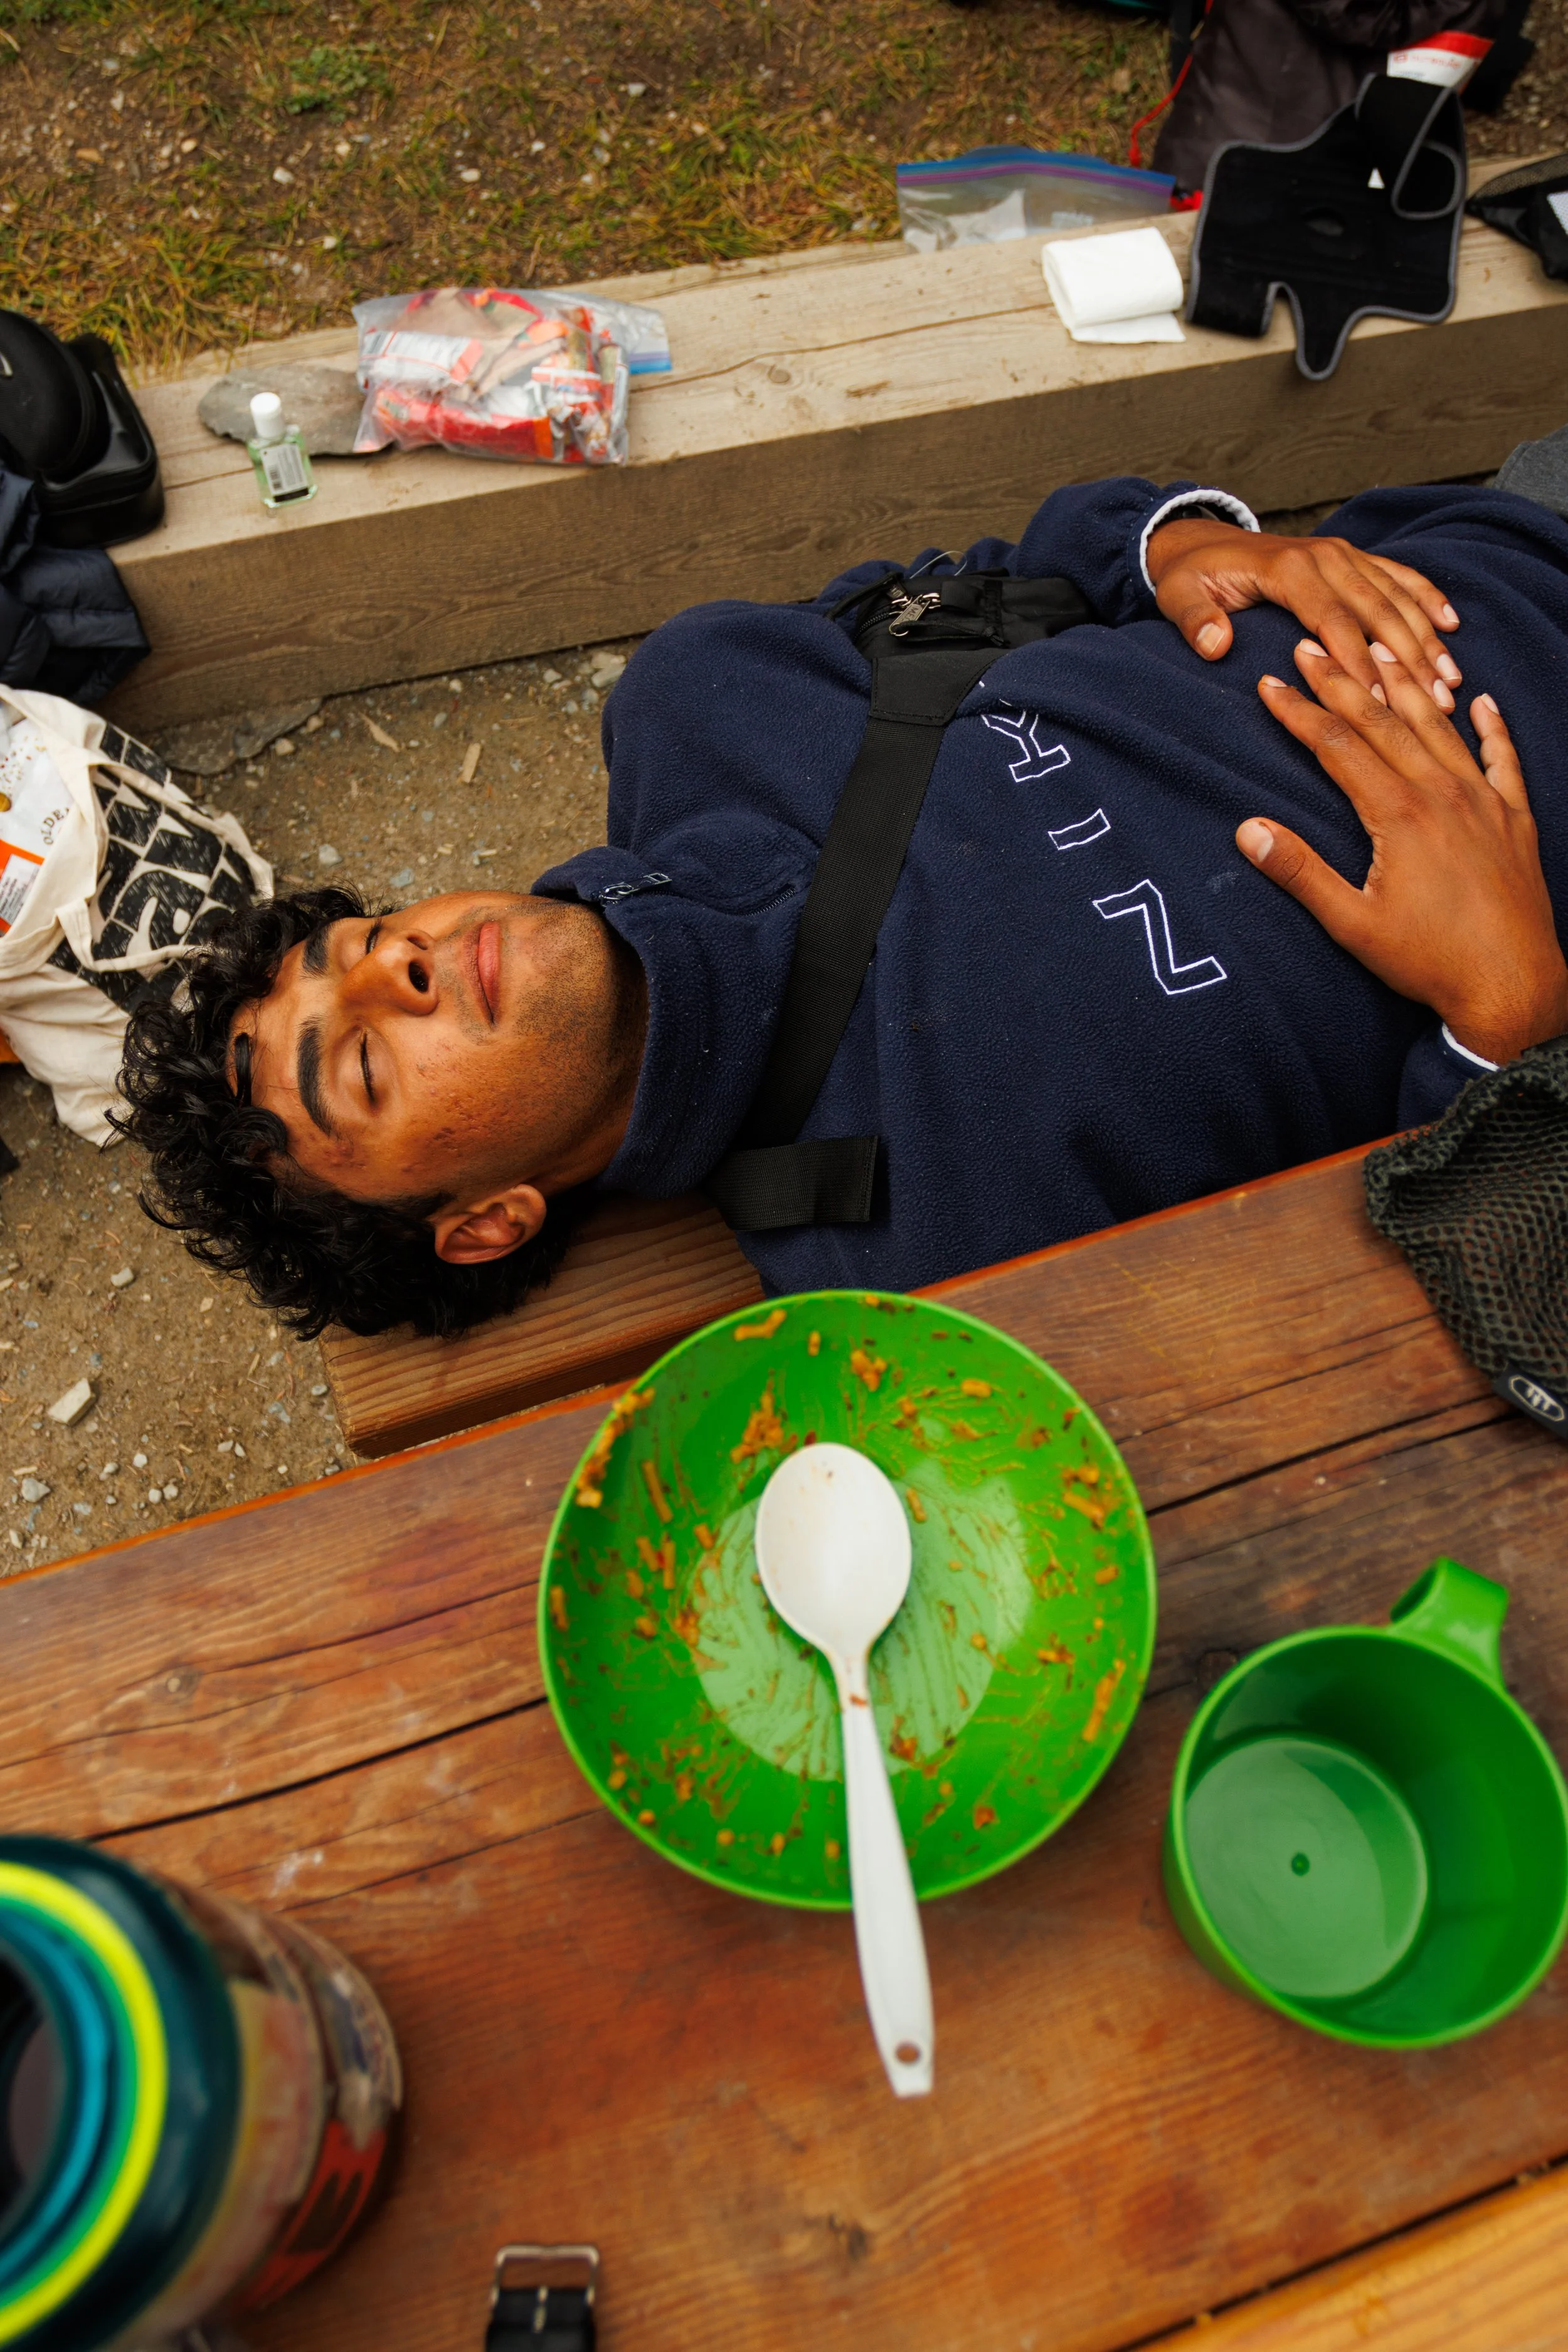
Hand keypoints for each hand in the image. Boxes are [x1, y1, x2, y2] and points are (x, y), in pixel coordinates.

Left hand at [1146, 515, 1463, 705]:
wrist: (1198, 542)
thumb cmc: (1190, 577)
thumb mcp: (1178, 597)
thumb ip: (1196, 621)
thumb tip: (1216, 644)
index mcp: (1288, 569)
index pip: (1333, 621)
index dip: (1358, 662)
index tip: (1380, 701)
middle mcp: (1325, 556)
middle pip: (1378, 609)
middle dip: (1409, 657)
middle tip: (1435, 701)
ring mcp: (1342, 554)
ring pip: (1396, 596)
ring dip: (1426, 636)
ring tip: (1450, 679)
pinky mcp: (1351, 558)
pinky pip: (1397, 575)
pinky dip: (1426, 597)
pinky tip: (1451, 623)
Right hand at [1241, 640, 1567, 1065]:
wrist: (1512, 986)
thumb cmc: (1428, 961)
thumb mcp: (1352, 924)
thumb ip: (1301, 872)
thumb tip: (1249, 830)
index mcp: (1398, 813)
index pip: (1338, 745)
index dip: (1300, 712)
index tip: (1270, 684)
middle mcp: (1442, 793)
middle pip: (1384, 723)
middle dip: (1343, 681)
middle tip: (1313, 646)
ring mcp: (1484, 802)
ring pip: (1440, 729)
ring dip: (1407, 688)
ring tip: (1382, 651)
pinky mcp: (1515, 821)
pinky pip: (1504, 760)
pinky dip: (1492, 728)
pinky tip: (1481, 703)